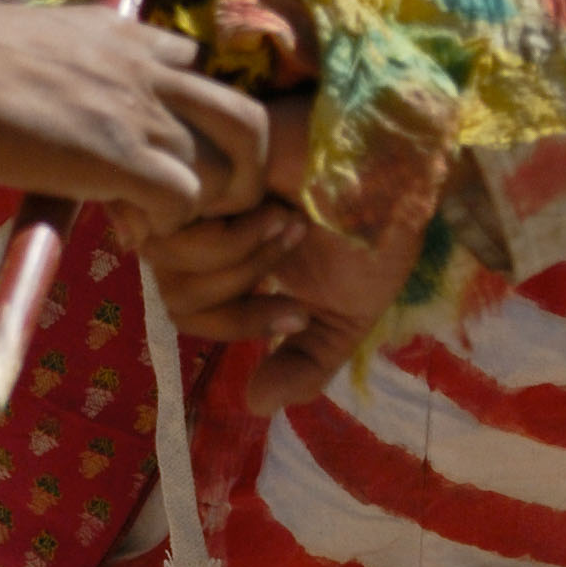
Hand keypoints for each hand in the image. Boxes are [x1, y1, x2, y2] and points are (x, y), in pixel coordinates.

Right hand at [0, 0, 265, 236]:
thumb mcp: (33, 41)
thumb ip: (69, 63)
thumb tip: (54, 91)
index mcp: (125, 34)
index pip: (201, 68)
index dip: (192, 117)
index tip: (155, 148)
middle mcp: (148, 67)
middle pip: (250, 118)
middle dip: (241, 169)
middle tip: (195, 200)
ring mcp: (139, 110)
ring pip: (229, 168)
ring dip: (201, 206)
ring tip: (151, 220)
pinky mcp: (119, 155)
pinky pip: (186, 201)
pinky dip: (167, 226)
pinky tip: (125, 228)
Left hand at [137, 102, 426, 412]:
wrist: (393, 165)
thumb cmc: (371, 231)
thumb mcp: (341, 317)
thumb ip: (303, 364)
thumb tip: (254, 405)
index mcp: (228, 260)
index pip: (189, 313)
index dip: (240, 324)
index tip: (297, 315)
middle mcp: (203, 227)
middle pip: (177, 297)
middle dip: (243, 290)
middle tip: (294, 248)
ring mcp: (193, 194)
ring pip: (172, 265)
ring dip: (242, 257)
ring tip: (288, 221)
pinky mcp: (189, 162)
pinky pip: (175, 227)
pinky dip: (231, 232)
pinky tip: (270, 202)